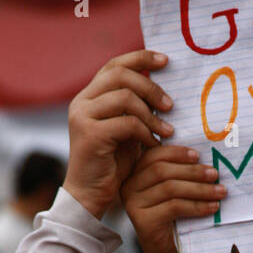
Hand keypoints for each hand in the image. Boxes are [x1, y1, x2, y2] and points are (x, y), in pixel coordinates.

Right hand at [62, 50, 173, 216]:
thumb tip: (163, 89)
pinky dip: (146, 132)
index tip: (165, 61)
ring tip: (167, 130)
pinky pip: (126, 123)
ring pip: (124, 97)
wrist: (91, 194)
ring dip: (151, 113)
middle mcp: (82, 102)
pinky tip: (154, 144)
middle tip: (171, 105)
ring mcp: (83, 117)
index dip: (140, 58)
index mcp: (90, 96)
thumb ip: (136, 108)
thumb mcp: (127, 130)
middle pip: (120, 75)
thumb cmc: (112, 163)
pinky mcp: (91, 135)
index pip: (114, 65)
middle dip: (150, 86)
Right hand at [121, 142, 225, 252]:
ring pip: (170, 188)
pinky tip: (212, 207)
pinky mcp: (143, 221)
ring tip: (220, 191)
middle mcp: (129, 188)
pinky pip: (174, 207)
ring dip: (199, 189)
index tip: (198, 155)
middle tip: (215, 174)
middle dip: (192, 171)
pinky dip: (197, 206)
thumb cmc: (173, 220)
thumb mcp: (174, 192)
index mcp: (135, 174)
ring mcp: (133, 205)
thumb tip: (202, 156)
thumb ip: (178, 173)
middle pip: (162, 171)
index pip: (154, 155)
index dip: (177, 153)